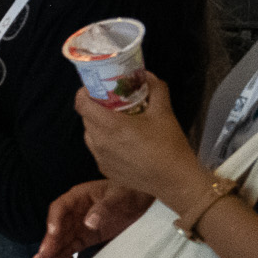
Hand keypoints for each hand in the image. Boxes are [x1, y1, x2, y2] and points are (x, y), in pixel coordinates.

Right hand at [33, 179, 155, 257]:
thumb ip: (105, 208)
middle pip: (58, 226)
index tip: (53, 233)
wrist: (144, 200)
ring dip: (52, 250)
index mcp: (79, 196)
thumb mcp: (120, 196)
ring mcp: (81, 225)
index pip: (60, 208)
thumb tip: (89, 222)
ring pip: (62, 238)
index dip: (54, 221)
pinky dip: (65, 254)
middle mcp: (75, 211)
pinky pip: (74, 245)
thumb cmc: (131, 191)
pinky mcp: (89, 237)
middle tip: (41, 255)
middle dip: (49, 241)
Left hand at [72, 72, 199, 202]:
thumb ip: (156, 89)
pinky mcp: (104, 169)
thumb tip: (147, 76)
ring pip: (90, 134)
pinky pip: (97, 149)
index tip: (94, 87)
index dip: (84, 93)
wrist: (175, 181)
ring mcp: (100, 158)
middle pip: (86, 118)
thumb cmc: (169, 145)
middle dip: (95, 107)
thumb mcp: (164, 112)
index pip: (82, 104)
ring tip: (117, 120)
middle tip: (111, 101)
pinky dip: (104, 141)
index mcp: (111, 126)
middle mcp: (99, 142)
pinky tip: (122, 141)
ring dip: (98, 125)